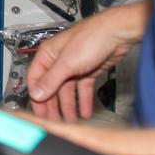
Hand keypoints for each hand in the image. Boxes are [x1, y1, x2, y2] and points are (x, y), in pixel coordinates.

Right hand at [27, 2, 150, 121]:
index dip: (36, 96)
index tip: (40, 112)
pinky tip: (85, 112)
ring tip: (70, 121)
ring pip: (67, 90)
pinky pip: (83, 89)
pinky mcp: (89, 70)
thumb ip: (51, 80)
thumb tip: (36, 93)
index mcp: (48, 55)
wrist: (118, 33)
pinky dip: (83, 100)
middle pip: (51, 86)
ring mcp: (74, 66)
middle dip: (52, 104)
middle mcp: (59, 61)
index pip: (36, 78)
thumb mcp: (67, 63)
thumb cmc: (91, 38)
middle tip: (54, 121)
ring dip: (68, 105)